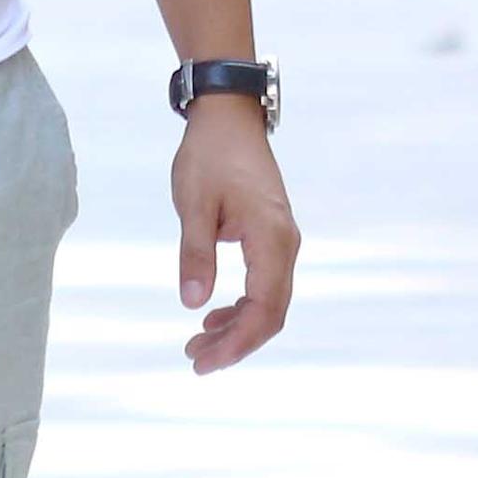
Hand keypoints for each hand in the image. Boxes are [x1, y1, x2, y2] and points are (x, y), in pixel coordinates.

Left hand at [172, 101, 298, 373]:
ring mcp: (281, 239)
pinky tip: (213, 313)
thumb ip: (195, 253)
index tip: (204, 361)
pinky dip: (242, 305)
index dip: (238, 342)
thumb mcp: (194, 203)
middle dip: (236, 342)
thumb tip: (193, 303)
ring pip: (269, 300)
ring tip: (198, 342)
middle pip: (271, 311)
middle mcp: (285, 243)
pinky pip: (265, 282)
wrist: (229, 116)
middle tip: (196, 360)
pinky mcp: (271, 235)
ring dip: (237, 327)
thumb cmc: (210, 154)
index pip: (264, 307)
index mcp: (270, 237)